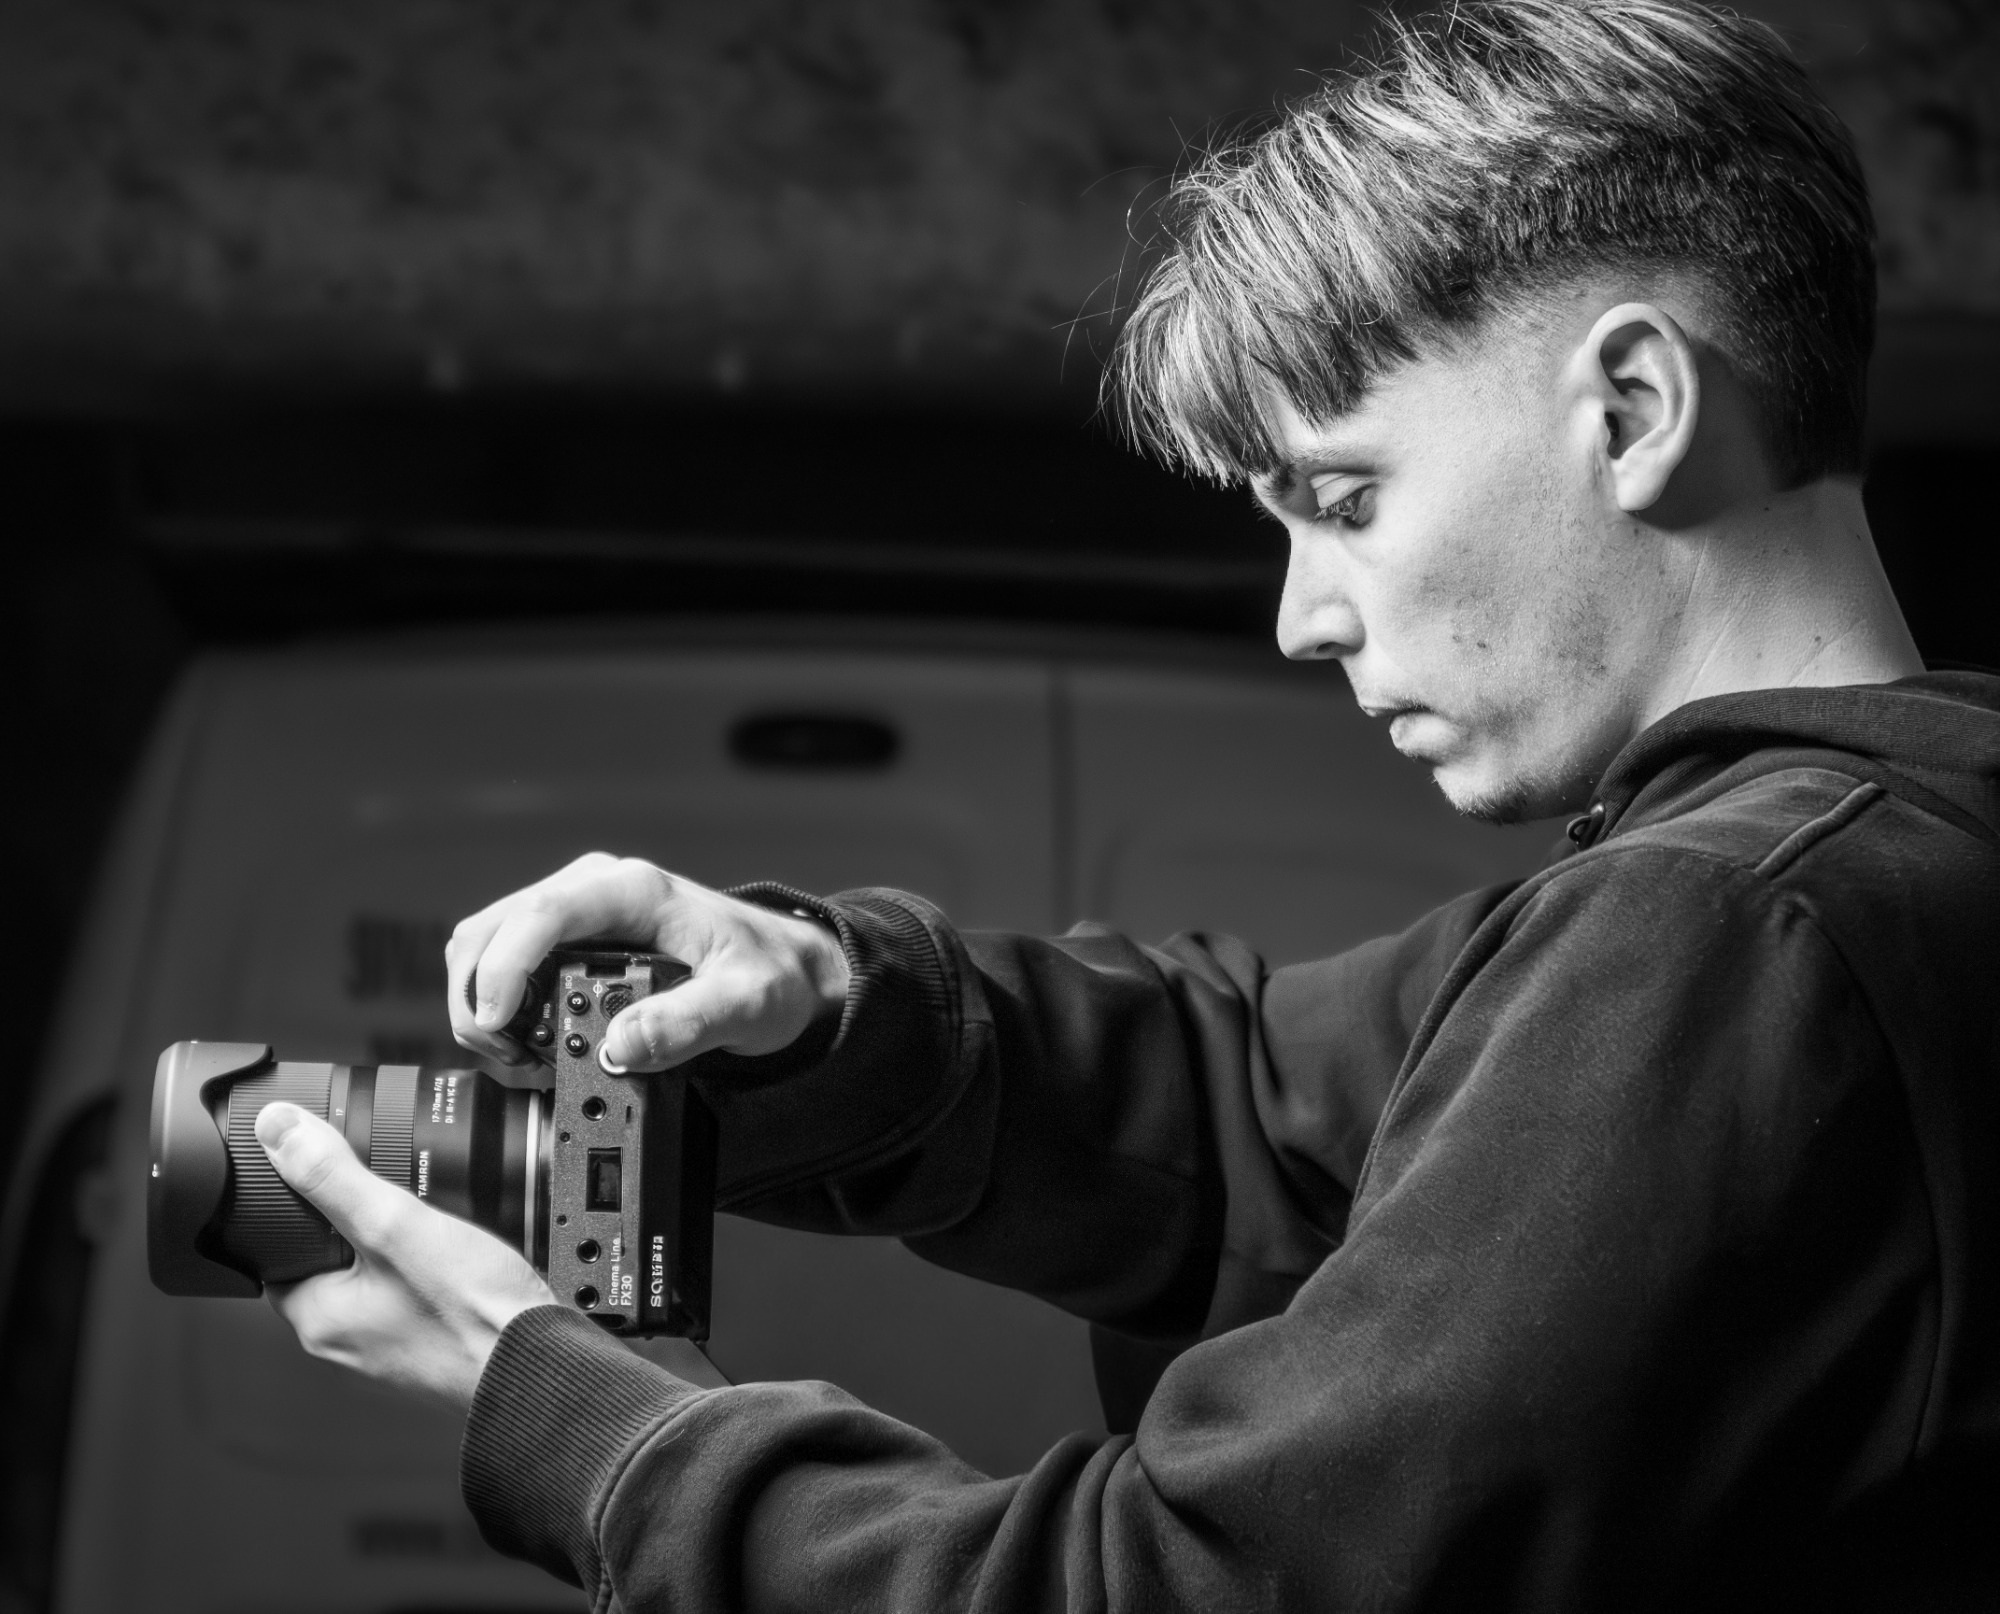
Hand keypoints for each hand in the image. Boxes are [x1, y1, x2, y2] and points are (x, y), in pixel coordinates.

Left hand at [256, 1101, 555, 1409]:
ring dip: (395, 1242)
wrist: (538, 1362)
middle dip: (355, 1220)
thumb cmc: (473, 1315)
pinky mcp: (426, 1340)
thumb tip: (278, 1130)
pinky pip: (409, 1289)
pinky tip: (454, 1254)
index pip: (275, 1249)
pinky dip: (424, 1265)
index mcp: (317, 1317)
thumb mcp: (395, 1225)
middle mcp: (345, 1338)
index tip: (324, 1174)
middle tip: (392, 1196)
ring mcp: (388, 1342)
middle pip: (328, 1256)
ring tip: (429, 1224)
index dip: (296, 1204)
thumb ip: (334, 1176)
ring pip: (373, 1272)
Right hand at [446, 853, 848, 1072]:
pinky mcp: (568, 939)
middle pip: (492, 928)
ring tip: (519, 1056)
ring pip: (486, 944)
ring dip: (481, 1003)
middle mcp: (594, 890)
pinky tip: (527, 1042)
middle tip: (507, 1057)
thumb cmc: (769, 974)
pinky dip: (498, 1004)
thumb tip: (621, 1046)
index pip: (542, 913)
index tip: (497, 1023)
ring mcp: (576, 912)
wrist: (784, 968)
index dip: (504, 967)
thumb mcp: (745, 1003)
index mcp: (632, 891)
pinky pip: (505, 962)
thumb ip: (688, 1024)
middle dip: (478, 995)